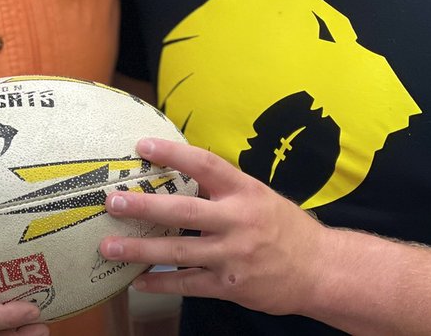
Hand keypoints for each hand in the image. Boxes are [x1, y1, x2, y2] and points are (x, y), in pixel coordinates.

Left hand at [99, 138, 326, 316]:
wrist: (320, 270)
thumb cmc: (284, 227)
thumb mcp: (258, 195)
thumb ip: (222, 186)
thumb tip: (182, 169)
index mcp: (244, 191)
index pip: (205, 164)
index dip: (173, 153)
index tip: (143, 145)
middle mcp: (238, 220)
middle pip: (183, 210)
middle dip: (145, 206)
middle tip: (114, 201)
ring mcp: (233, 254)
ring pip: (178, 251)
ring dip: (140, 250)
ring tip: (110, 246)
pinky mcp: (230, 285)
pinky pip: (188, 283)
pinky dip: (161, 282)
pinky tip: (137, 280)